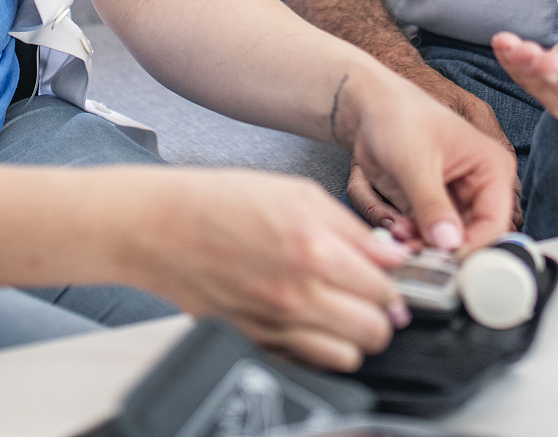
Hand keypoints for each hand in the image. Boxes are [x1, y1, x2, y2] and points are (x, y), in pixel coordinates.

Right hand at [130, 167, 413, 371]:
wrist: (163, 227)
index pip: (385, 288)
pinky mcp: (255, 344)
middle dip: (381, 316)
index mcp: (314, 249)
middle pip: (374, 331)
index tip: (389, 281)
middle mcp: (298, 294)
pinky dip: (317, 351)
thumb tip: (391, 256)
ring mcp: (275, 325)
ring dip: (352, 338)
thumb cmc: (222, 202)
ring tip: (341, 315)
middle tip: (370, 301)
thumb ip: (351, 228)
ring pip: (347, 357)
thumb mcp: (298, 193)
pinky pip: (307, 364)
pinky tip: (309, 324)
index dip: (394, 285)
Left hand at [345, 73, 519, 244]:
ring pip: (451, 241)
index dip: (474, 246)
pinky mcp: (434, 207)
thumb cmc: (399, 116)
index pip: (495, 221)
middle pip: (475, 236)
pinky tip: (397, 230)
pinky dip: (415, 240)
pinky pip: (431, 236)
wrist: (372, 109)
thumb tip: (448, 243)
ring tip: (402, 237)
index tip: (447, 262)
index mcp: (491, 168)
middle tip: (417, 254)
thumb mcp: (415, 160)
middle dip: (445, 250)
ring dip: (426, 247)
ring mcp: (456, 199)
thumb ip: (431, 204)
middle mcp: (480, 187)